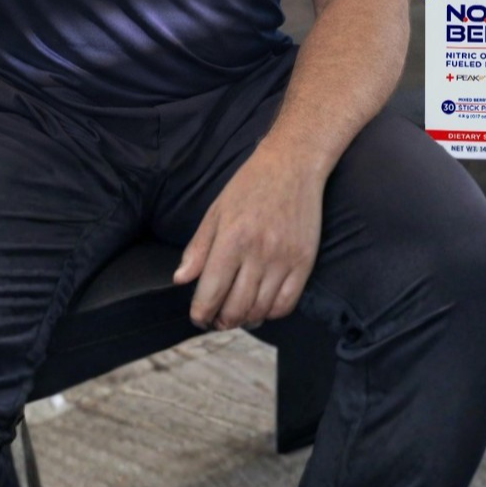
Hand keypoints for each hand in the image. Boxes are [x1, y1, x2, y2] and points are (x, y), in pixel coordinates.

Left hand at [172, 145, 324, 330]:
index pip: (212, 292)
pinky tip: (262, 308)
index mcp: (232, 239)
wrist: (292, 165)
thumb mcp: (216, 211)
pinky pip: (287, 303)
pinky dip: (272, 313)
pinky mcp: (305, 262)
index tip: (198, 317)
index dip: (201, 312)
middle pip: (236, 307)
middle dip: (222, 321)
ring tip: (237, 316)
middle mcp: (259, 253)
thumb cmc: (249, 185)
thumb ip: (198, 248)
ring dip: (245, 320)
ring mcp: (284, 259)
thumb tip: (181, 279)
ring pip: (261, 309)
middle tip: (216, 321)